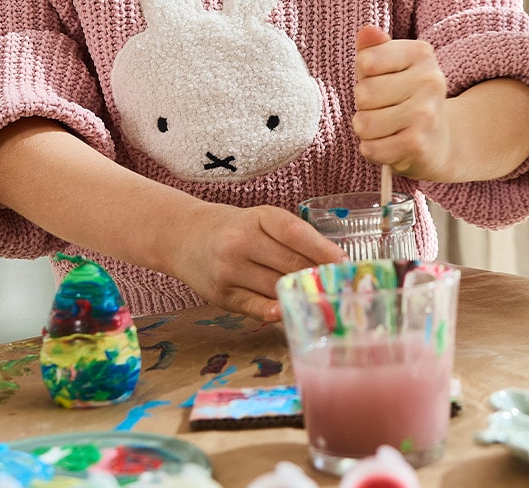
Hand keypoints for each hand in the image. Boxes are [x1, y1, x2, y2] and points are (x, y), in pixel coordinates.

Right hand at [159, 199, 342, 321]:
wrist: (184, 236)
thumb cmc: (234, 228)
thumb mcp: (260, 221)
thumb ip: (290, 238)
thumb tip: (331, 263)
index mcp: (258, 217)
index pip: (295, 233)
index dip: (323, 249)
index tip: (344, 263)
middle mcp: (241, 242)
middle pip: (289, 263)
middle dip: (317, 276)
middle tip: (340, 287)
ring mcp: (229, 270)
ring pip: (275, 286)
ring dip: (301, 295)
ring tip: (323, 301)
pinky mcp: (221, 295)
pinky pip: (254, 306)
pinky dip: (274, 310)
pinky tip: (290, 311)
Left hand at [353, 24, 452, 178]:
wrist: (439, 142)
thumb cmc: (405, 99)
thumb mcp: (389, 69)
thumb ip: (373, 49)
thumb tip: (367, 31)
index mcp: (422, 53)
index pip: (365, 61)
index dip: (364, 77)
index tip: (383, 83)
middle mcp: (430, 80)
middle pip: (363, 93)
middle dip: (365, 106)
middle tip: (386, 110)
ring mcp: (426, 114)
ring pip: (363, 123)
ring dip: (368, 130)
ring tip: (389, 128)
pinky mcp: (418, 144)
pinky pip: (371, 148)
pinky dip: (373, 150)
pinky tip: (391, 145)